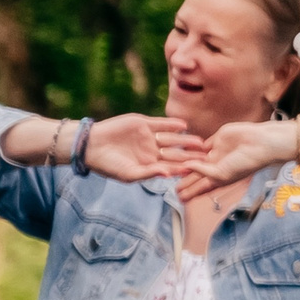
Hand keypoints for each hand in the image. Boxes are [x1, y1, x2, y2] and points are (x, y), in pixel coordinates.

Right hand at [80, 113, 202, 182]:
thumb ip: (149, 173)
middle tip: (208, 157)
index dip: (185, 169)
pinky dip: (172, 125)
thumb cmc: (108, 165)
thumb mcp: (129, 173)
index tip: (200, 171)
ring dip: (186, 140)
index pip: (172, 168)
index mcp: (151, 166)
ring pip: (173, 139)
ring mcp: (149, 137)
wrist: (91, 145)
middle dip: (192, 156)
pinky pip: (161, 124)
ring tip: (201, 142)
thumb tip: (168, 175)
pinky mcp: (144, 123)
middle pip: (177, 153)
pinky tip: (184, 126)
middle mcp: (153, 151)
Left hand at [177, 118, 299, 202]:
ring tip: (170, 166)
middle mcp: (217, 167)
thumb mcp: (221, 173)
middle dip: (186, 181)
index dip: (191, 192)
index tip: (179, 197)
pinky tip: (181, 148)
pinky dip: (192, 146)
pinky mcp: (217, 139)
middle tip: (173, 187)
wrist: (258, 144)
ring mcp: (216, 153)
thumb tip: (185, 166)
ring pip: (197, 159)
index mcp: (220, 178)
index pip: (202, 187)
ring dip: (185, 163)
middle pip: (197, 175)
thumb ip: (202, 171)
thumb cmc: (245, 163)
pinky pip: (201, 144)